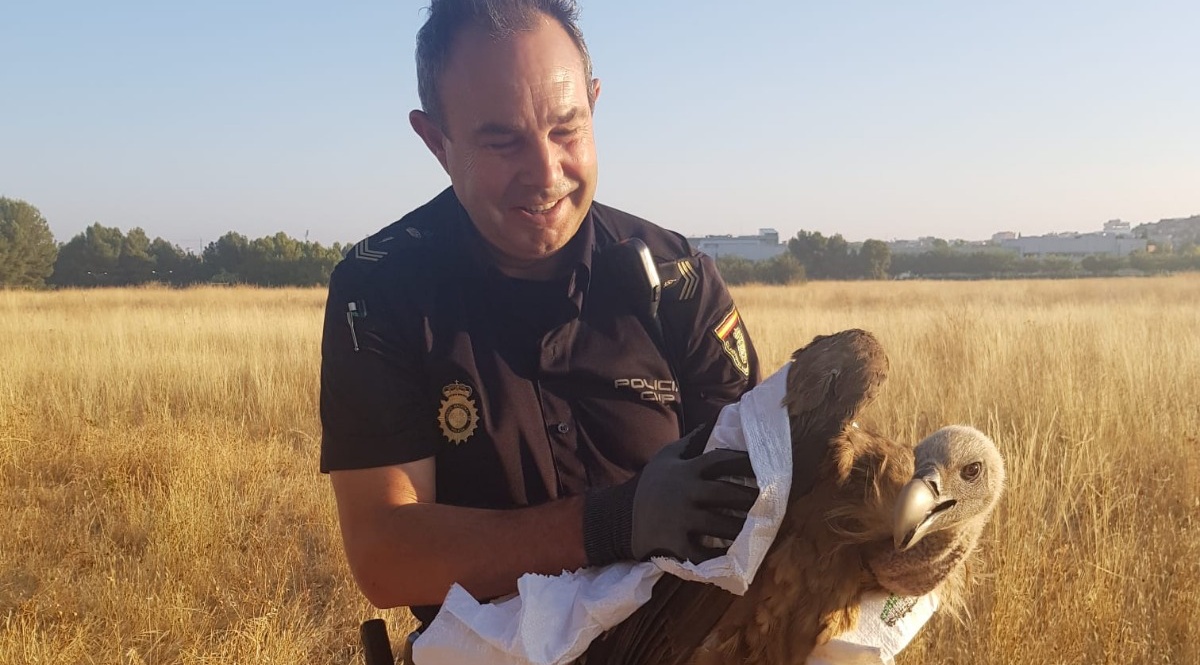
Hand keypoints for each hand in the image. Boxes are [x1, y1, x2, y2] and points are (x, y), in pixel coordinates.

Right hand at [583, 426, 759, 565]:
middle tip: (769, 503)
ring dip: (741, 528)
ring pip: (719, 524)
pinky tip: (734, 557)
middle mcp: (685, 492)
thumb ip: (689, 443)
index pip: (721, 460)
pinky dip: (719, 557)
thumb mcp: (665, 457)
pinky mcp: (675, 543)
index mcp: (686, 470)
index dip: (744, 462)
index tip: (762, 467)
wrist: (620, 517)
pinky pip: (702, 552)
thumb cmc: (649, 486)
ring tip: (758, 530)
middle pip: (725, 493)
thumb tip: (712, 423)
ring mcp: (680, 519)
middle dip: (749, 499)